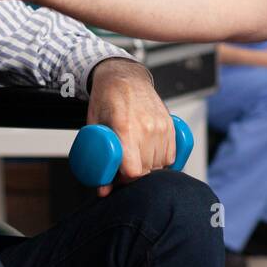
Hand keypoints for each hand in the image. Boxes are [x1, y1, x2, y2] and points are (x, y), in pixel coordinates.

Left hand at [85, 58, 174, 197]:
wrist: (124, 76)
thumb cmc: (107, 100)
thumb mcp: (95, 128)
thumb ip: (98, 160)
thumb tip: (103, 190)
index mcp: (126, 129)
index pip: (134, 170)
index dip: (126, 179)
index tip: (119, 176)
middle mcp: (147, 128)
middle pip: (147, 169)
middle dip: (136, 175)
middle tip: (125, 169)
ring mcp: (161, 125)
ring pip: (161, 163)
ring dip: (150, 167)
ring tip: (137, 159)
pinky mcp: (170, 124)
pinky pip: (172, 153)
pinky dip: (163, 160)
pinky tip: (152, 156)